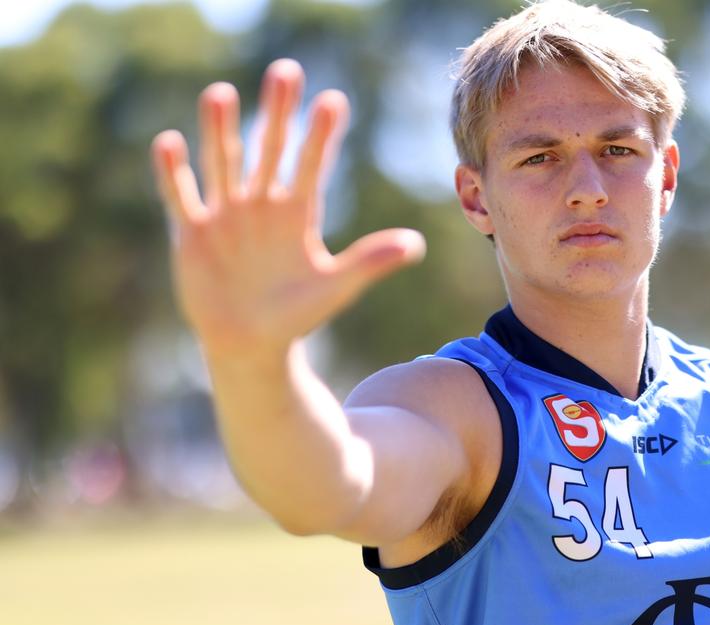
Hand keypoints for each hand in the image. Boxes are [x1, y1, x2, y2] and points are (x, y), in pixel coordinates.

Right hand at [150, 59, 424, 363]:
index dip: (321, 135)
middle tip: (286, 71)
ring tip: (221, 92)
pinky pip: (181, 197)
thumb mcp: (337, 287)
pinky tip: (169, 142)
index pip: (312, 165)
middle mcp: (262, 205)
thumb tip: (417, 245)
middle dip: (278, 113)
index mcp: (298, 214)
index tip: (333, 100)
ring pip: (223, 163)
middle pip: (270, 150)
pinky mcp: (193, 234)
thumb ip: (371, 262)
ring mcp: (226, 216)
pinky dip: (174, 173)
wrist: (250, 344)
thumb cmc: (297, 315)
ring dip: (221, 131)